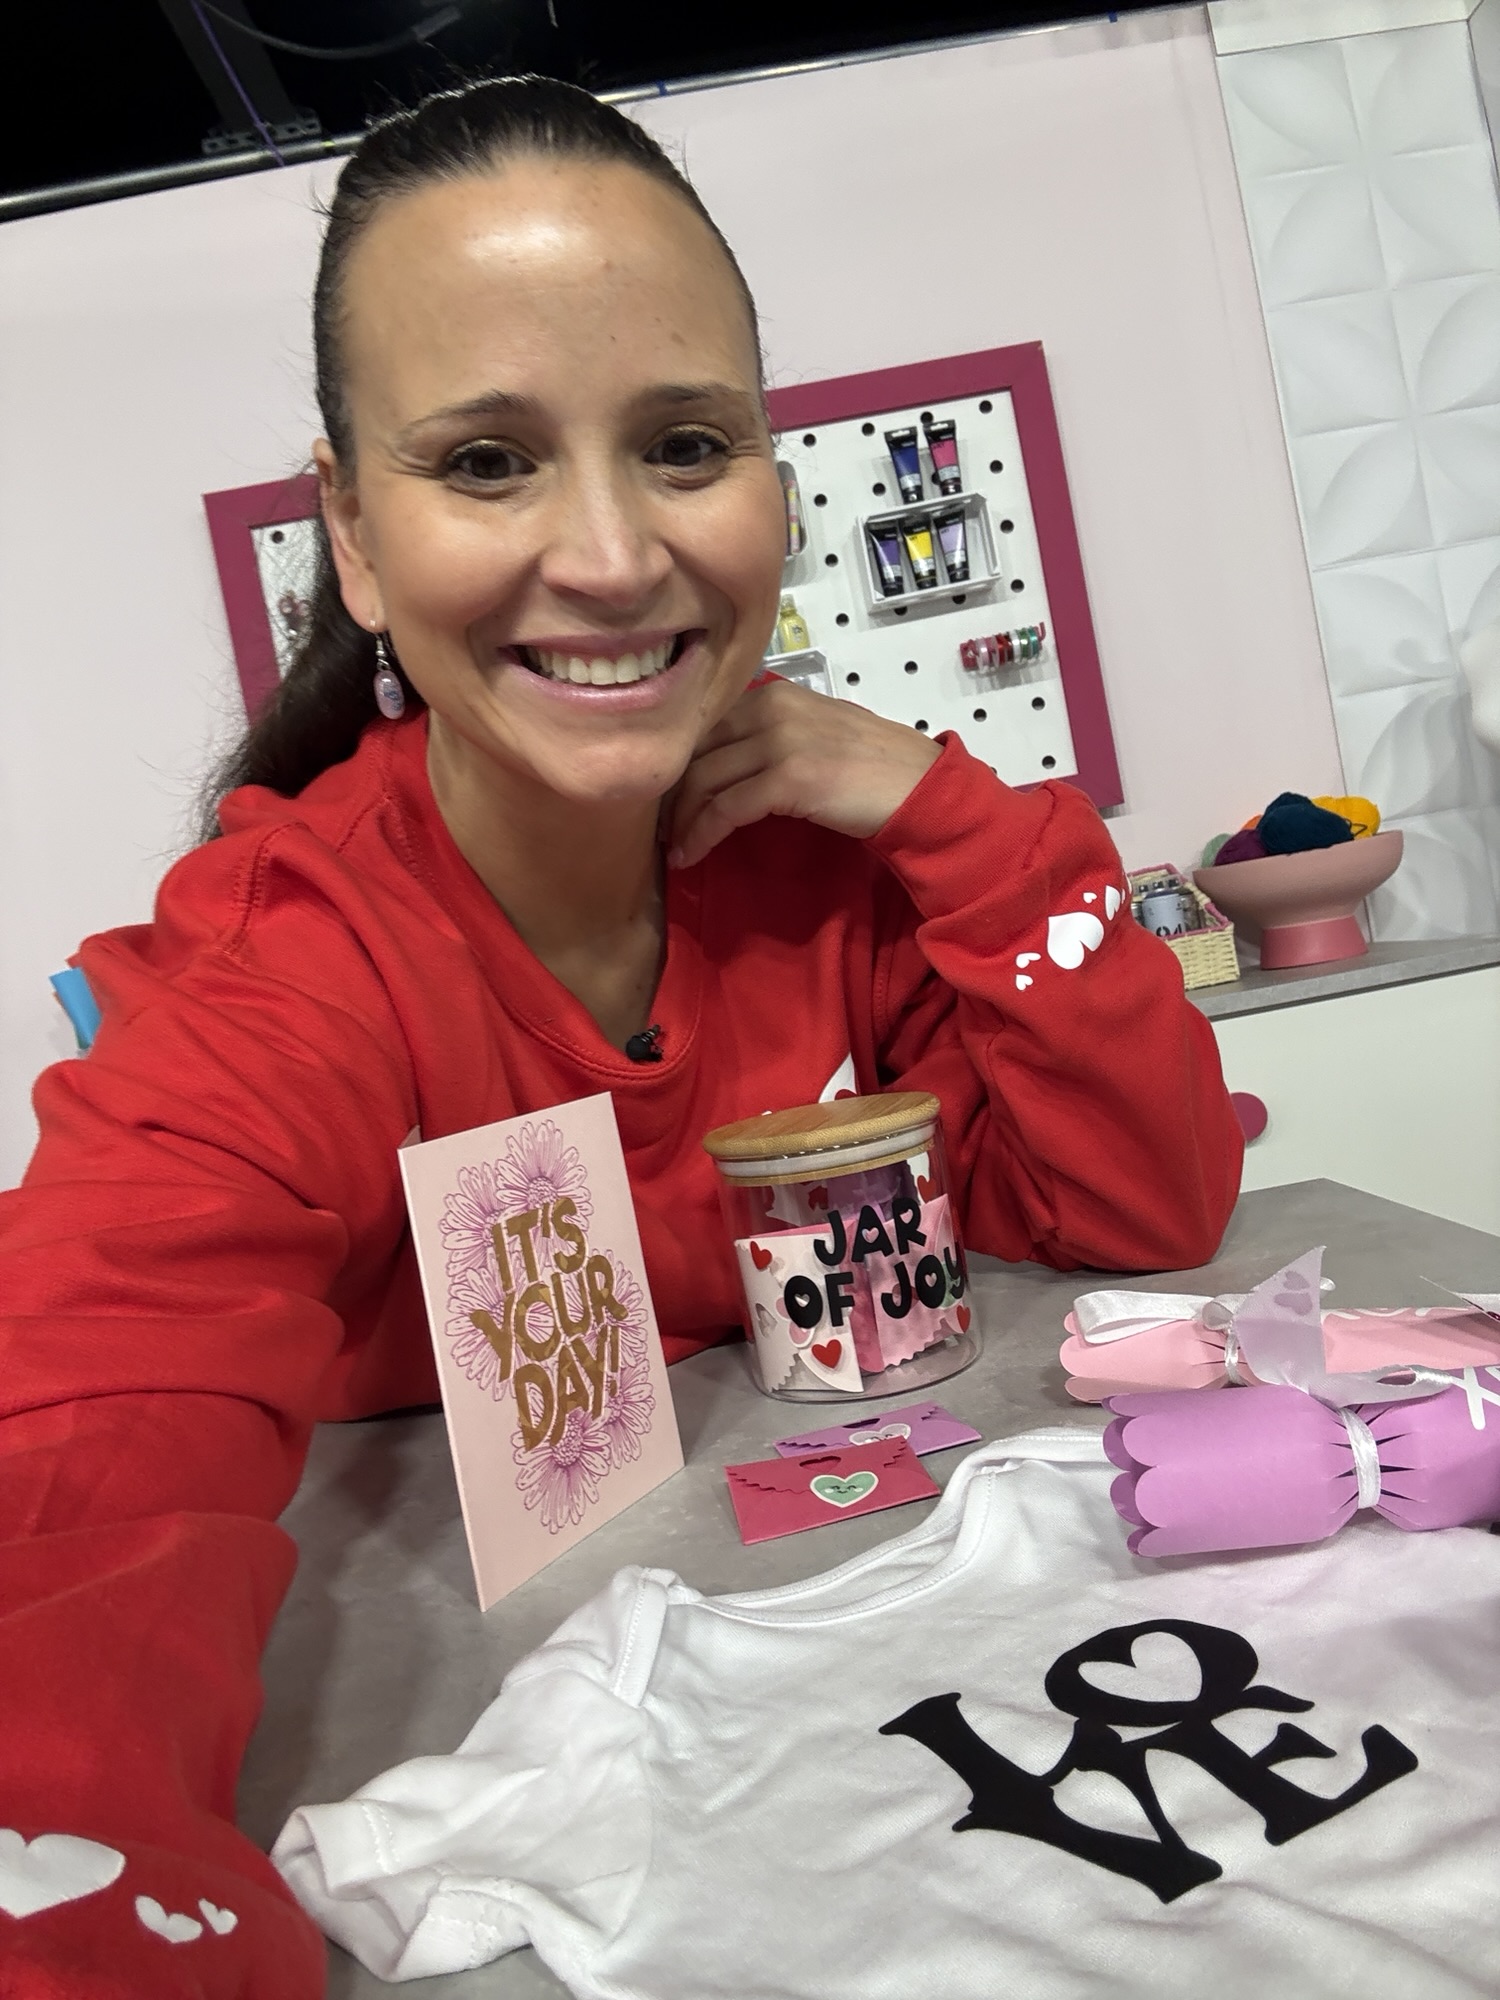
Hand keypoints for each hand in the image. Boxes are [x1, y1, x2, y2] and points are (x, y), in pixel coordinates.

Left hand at [667, 678, 942, 868]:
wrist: (918, 786)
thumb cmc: (871, 767)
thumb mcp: (814, 732)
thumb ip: (770, 733)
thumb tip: (723, 760)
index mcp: (773, 694)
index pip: (703, 724)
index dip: (677, 763)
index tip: (665, 798)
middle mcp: (771, 708)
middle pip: (695, 750)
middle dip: (671, 793)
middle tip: (661, 828)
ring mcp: (779, 741)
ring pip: (704, 780)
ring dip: (681, 820)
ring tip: (674, 848)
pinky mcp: (789, 778)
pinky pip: (725, 809)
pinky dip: (701, 834)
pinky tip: (690, 855)